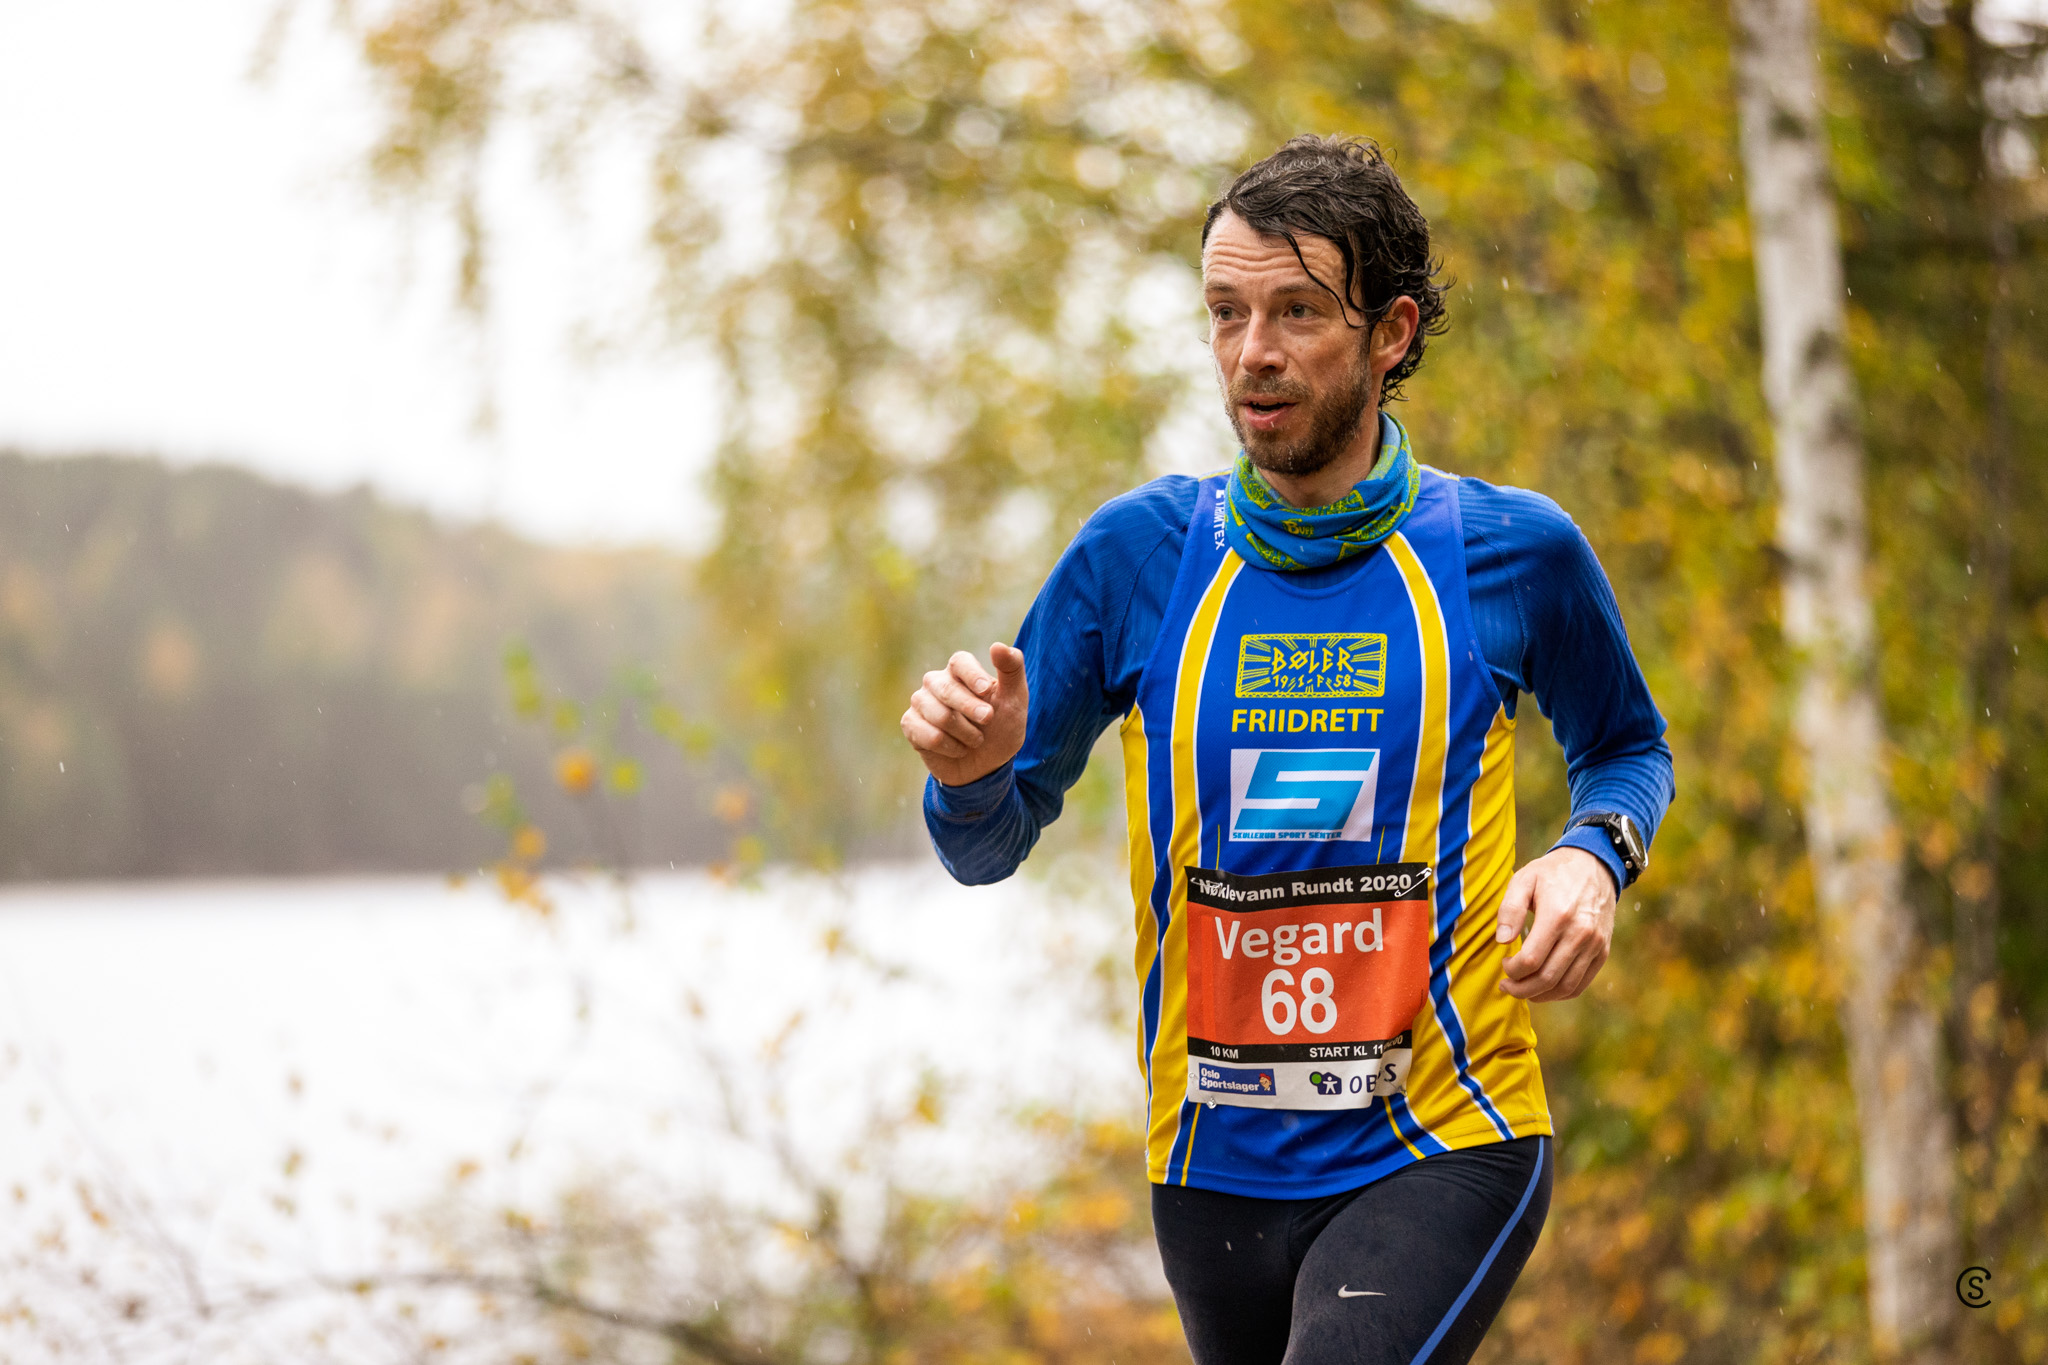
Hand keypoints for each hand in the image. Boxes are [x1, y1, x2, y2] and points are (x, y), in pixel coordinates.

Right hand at [899, 644, 1028, 787]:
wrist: (986, 766)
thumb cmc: (1001, 728)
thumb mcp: (1015, 700)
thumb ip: (1012, 670)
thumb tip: (997, 646)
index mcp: (959, 670)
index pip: (959, 662)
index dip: (972, 675)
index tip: (986, 690)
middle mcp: (936, 682)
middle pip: (947, 689)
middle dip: (971, 709)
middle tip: (988, 720)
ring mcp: (920, 703)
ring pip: (940, 716)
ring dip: (966, 734)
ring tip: (975, 739)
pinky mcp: (910, 724)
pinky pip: (929, 736)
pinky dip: (951, 748)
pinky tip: (957, 749)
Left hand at [1495, 846, 1616, 1001]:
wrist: (1594, 865)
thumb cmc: (1552, 873)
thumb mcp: (1524, 879)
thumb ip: (1509, 909)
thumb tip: (1502, 941)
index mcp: (1558, 915)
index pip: (1531, 960)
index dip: (1512, 970)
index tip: (1504, 962)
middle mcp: (1580, 934)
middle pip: (1547, 978)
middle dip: (1521, 989)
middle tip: (1506, 985)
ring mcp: (1594, 945)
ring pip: (1565, 986)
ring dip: (1540, 995)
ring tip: (1522, 989)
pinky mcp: (1602, 951)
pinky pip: (1581, 984)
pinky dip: (1560, 993)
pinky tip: (1544, 988)